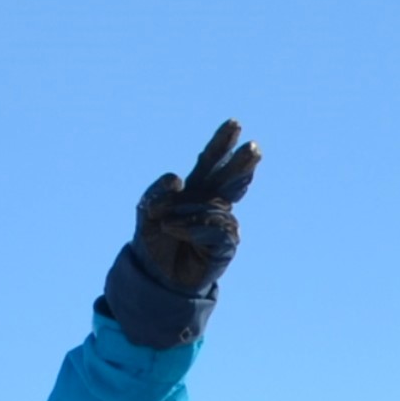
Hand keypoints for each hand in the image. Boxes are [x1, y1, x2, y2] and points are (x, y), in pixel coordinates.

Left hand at [128, 118, 260, 297]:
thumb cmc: (152, 240)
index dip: (222, 143)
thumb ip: (158, 190)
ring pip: (214, 207)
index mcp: (195, 189)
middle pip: (231, 178)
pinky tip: (174, 229)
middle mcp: (212, 203)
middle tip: (254, 148)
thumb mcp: (145, 210)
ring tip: (165, 223)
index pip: (211, 162)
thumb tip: (178, 178)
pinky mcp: (226, 245)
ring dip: (187, 212)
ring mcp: (222, 224)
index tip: (234, 123)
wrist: (154, 276)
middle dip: (242, 163)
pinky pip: (216, 229)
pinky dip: (192, 227)